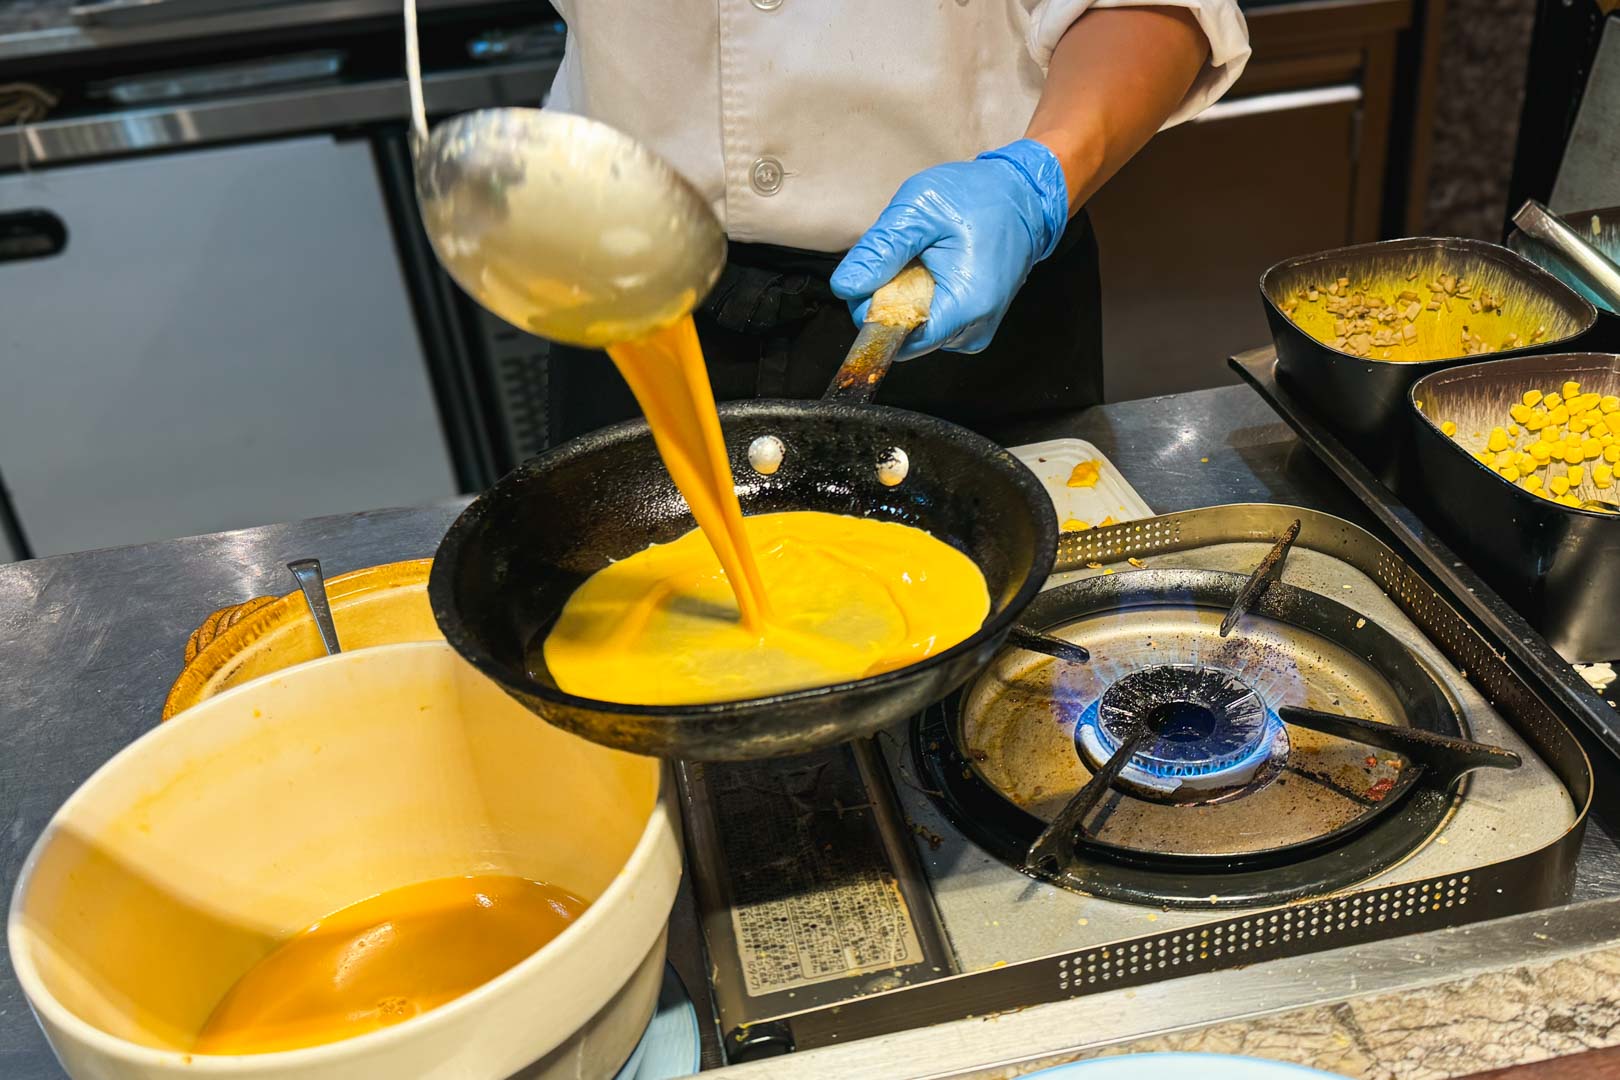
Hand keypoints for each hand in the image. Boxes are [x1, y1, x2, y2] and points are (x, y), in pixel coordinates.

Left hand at [830, 139, 1068, 359]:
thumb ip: (880, 250)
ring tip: (926, 258)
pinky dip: (920, 297)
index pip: (897, 340)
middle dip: (890, 299)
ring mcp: (975, 331)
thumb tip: (846, 287)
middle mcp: (973, 330)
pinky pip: (929, 322)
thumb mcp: (920, 210)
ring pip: (914, 330)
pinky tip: (935, 269)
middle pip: (903, 336)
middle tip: (906, 255)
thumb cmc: (980, 197)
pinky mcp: (973, 326)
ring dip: (905, 297)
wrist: (1024, 196)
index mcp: (965, 306)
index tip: (874, 276)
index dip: (874, 312)